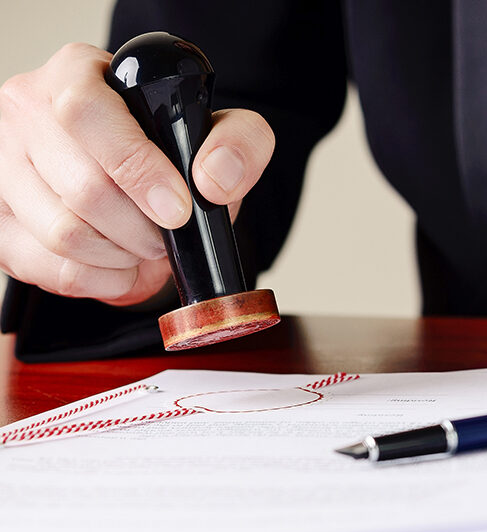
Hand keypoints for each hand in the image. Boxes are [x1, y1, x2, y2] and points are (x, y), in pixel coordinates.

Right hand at [0, 43, 273, 305]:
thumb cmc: (172, 155)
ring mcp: (2, 167)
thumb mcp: (221, 135)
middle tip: (166, 232)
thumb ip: (240, 144)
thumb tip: (215, 179)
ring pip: (62, 234)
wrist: (146, 187)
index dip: (135, 169)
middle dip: (141, 227)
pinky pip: (49, 269)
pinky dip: (99, 279)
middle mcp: (25, 110)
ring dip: (121, 256)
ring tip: (144, 246)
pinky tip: (120, 265)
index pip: (84, 114)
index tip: (176, 209)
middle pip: (81, 187)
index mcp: (76, 73)